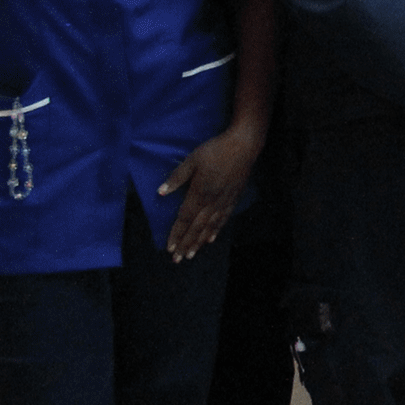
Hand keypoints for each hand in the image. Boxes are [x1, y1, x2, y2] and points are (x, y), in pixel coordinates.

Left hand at [160, 124, 262, 261]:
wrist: (244, 145)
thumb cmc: (216, 150)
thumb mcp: (192, 160)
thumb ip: (177, 177)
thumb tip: (161, 192)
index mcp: (200, 192)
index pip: (185, 218)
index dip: (177, 234)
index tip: (170, 248)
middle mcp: (212, 201)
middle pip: (197, 227)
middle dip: (186, 244)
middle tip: (178, 259)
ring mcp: (224, 200)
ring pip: (210, 226)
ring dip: (199, 241)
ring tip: (192, 254)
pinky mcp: (234, 197)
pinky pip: (223, 218)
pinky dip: (216, 230)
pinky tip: (211, 238)